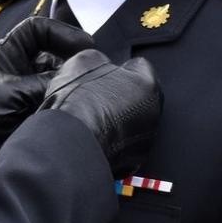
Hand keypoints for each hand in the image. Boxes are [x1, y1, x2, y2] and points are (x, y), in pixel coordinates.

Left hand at [0, 17, 95, 179]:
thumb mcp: (13, 94)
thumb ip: (47, 84)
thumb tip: (78, 78)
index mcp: (9, 53)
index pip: (39, 30)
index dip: (62, 33)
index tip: (85, 46)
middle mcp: (21, 69)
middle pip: (55, 57)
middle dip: (73, 64)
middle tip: (92, 74)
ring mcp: (27, 91)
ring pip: (59, 82)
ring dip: (71, 87)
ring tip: (86, 95)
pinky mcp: (32, 113)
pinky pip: (55, 104)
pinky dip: (65, 106)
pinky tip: (76, 111)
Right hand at [39, 49, 161, 177]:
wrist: (68, 143)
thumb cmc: (79, 103)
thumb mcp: (84, 61)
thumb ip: (100, 59)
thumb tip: (100, 63)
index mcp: (148, 84)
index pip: (140, 66)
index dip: (120, 67)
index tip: (108, 71)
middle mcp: (153, 114)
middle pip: (139, 96)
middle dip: (121, 94)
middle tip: (97, 94)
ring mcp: (144, 141)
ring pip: (131, 122)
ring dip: (117, 118)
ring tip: (92, 116)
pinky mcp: (131, 163)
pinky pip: (123, 144)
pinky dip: (112, 139)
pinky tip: (93, 134)